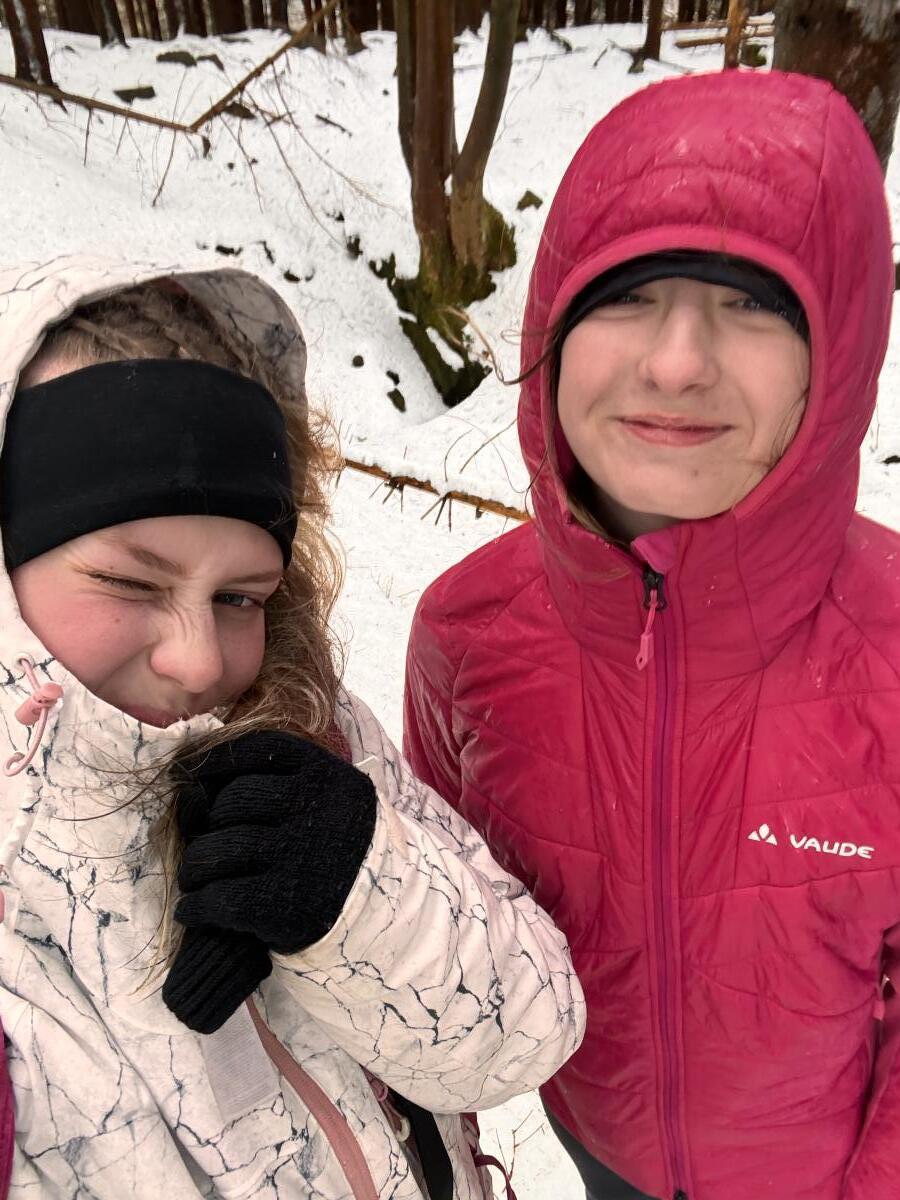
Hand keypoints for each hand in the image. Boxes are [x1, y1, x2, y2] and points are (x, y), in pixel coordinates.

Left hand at [162, 732, 377, 1032]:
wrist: (379, 904)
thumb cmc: (339, 842)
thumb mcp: (331, 793)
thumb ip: (285, 775)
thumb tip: (202, 773)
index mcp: (324, 775)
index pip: (258, 749)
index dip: (218, 758)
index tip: (194, 772)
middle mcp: (312, 810)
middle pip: (231, 801)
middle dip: (206, 821)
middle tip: (201, 839)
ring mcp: (298, 858)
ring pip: (218, 850)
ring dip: (194, 866)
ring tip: (194, 876)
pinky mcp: (284, 906)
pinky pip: (220, 899)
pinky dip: (197, 905)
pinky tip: (194, 909)